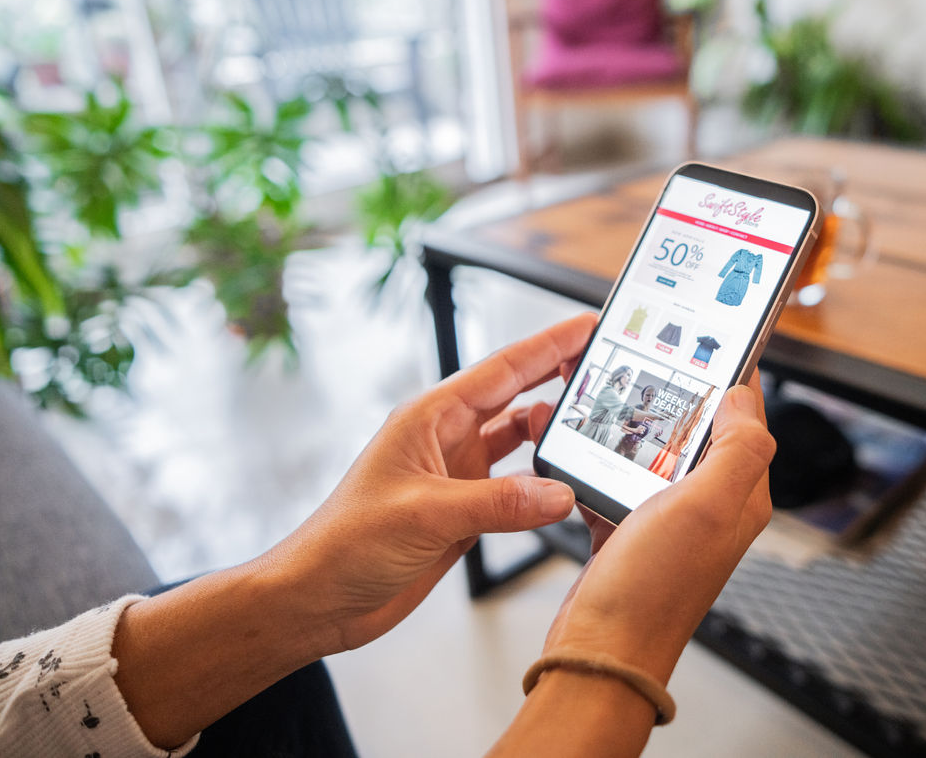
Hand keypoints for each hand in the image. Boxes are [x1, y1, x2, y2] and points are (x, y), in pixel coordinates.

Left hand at [265, 312, 595, 652]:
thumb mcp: (427, 515)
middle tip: (607, 370)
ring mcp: (457, 475)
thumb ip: (499, 503)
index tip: (587, 327)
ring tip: (592, 430)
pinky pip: (516, 488)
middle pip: (515, 397)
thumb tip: (561, 492)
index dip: (547, 345)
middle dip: (559, 379)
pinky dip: (543, 486)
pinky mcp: (464, 511)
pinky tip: (566, 487)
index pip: (501, 370)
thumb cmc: (344, 544)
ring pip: (519, 442)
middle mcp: (446, 439)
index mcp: (430, 418)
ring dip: (552, 436)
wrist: (318, 600)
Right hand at [540, 372, 773, 683]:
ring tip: (609, 393)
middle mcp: (709, 506)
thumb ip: (738, 447)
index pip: (746, 417)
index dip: (730, 375)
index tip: (712, 339)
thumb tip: (742, 396)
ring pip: (653, 452)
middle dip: (674, 393)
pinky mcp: (628, 531)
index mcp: (739, 496)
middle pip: (697, 430)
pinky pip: (617, 480)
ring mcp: (668, 519)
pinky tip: (578, 446)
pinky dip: (599, 460)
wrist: (599, 651)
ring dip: (632, 424)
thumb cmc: (653, 589)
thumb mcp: (708, 505)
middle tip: (648, 358)